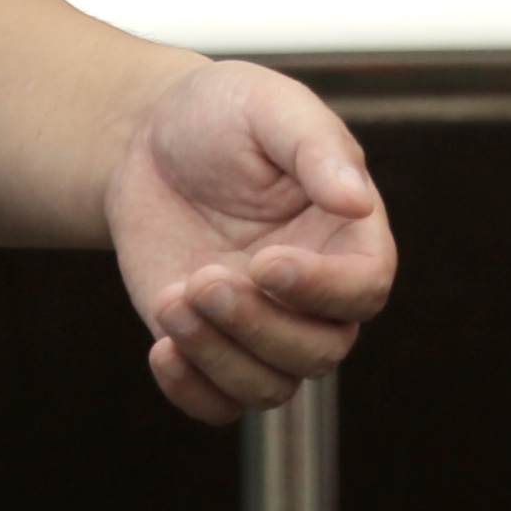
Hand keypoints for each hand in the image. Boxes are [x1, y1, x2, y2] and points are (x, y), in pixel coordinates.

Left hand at [106, 60, 394, 420]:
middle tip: (203, 279)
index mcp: (349, 235)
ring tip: (172, 300)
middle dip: (259, 326)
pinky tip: (161, 349)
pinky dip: (192, 392)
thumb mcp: (270, 107)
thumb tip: (357, 201)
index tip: (267, 262)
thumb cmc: (222, 114)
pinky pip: (220, 403)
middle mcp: (316, 293)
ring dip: (220, 357)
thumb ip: (317, 149)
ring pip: (271, 386)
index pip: (364, 288)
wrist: (146, 139)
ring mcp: (264, 326)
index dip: (322, 289)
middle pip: (319, 351)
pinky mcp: (213, 346)